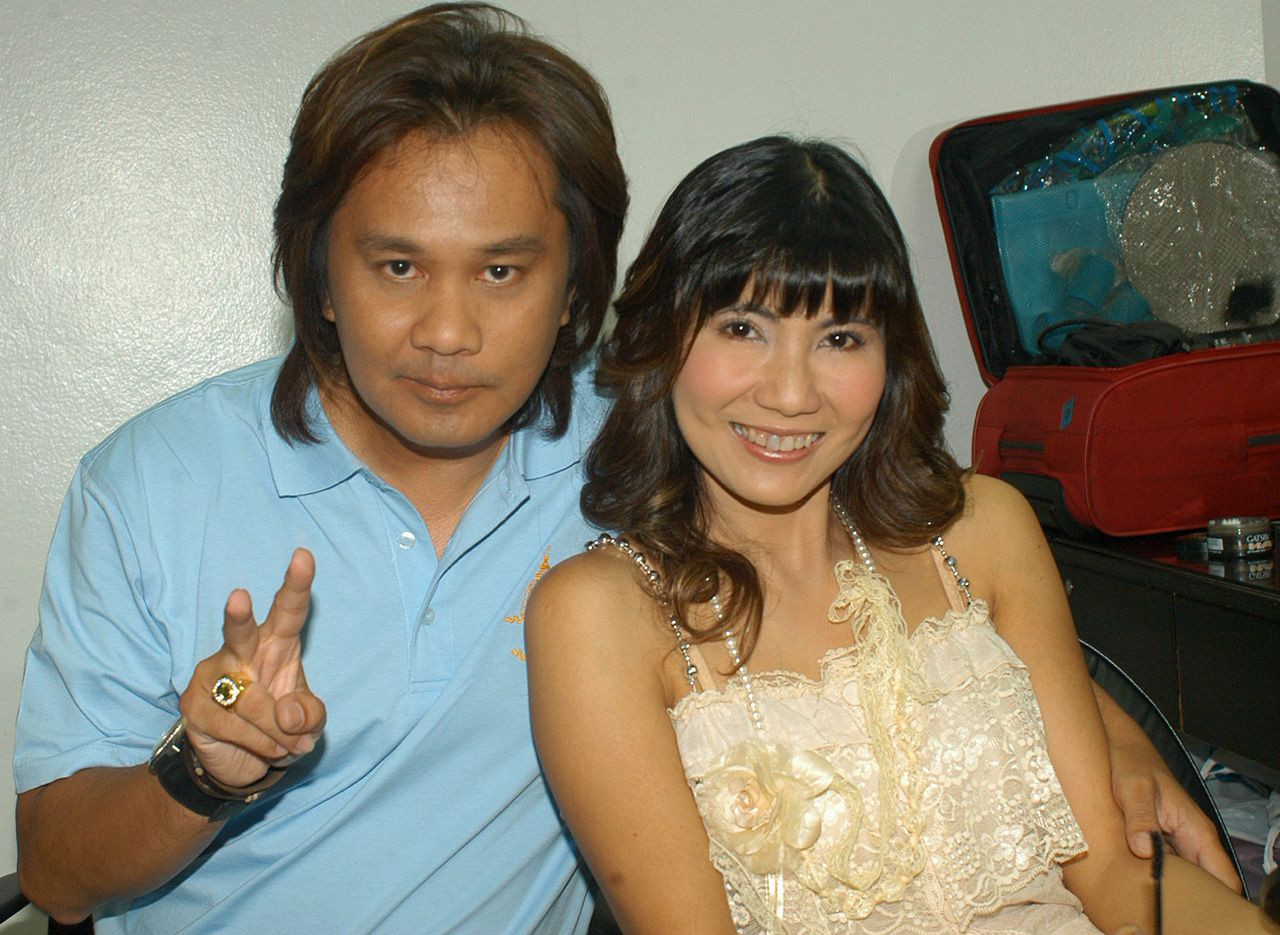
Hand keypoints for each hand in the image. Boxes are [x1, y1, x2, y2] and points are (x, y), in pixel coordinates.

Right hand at [178, 548, 326, 788]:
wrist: (243, 762)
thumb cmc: (280, 726)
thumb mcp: (309, 722)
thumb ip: (309, 715)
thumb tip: (287, 715)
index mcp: (276, 643)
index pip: (288, 610)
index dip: (296, 584)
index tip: (304, 556)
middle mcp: (240, 651)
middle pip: (240, 631)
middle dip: (238, 616)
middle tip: (238, 597)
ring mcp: (212, 676)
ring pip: (251, 700)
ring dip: (278, 731)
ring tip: (290, 746)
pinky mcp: (193, 707)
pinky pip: (235, 727)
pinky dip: (261, 744)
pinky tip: (268, 749)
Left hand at [1110, 743, 1240, 893]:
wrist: (1118, 745)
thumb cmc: (1130, 763)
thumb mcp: (1133, 788)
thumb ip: (1141, 818)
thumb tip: (1144, 849)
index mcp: (1196, 831)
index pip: (1223, 877)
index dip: (1215, 899)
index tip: (1190, 908)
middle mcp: (1191, 840)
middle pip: (1206, 885)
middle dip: (1190, 900)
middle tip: (1161, 906)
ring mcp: (1175, 842)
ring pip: (1185, 878)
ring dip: (1170, 888)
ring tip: (1146, 895)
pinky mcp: (1158, 842)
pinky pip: (1165, 867)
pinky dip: (1154, 876)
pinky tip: (1135, 882)